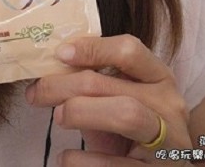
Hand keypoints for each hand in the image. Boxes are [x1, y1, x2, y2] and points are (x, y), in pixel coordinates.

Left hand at [25, 34, 191, 165]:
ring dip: (81, 111)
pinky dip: (83, 160)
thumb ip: (100, 83)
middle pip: (112, 84)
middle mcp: (167, 104)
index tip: (60, 53)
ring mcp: (167, 141)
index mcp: (160, 77)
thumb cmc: (139, 127)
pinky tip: (66, 158)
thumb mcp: (126, 98)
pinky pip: (114, 165)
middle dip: (66, 85)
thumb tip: (50, 71)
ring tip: (58, 117)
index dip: (92, 48)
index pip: (129, 50)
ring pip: (124, 114)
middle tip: (37, 92)